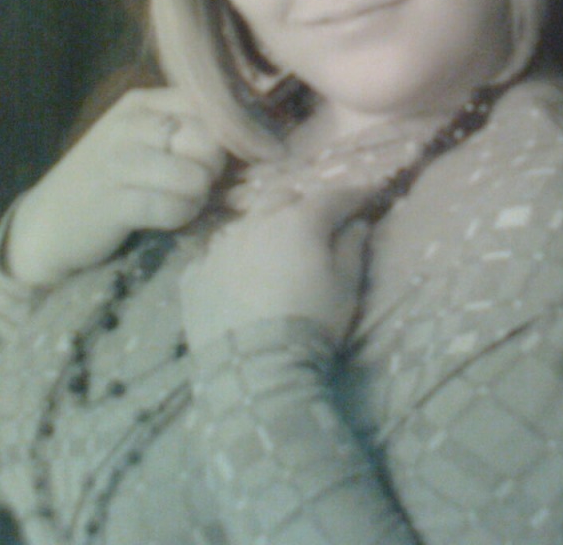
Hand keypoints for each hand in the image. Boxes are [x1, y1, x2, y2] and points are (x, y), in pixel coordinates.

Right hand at [5, 88, 226, 285]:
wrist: (48, 223)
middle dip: (213, 168)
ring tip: (183, 202)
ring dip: (198, 197)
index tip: (225, 156)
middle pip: (209, 139)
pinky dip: (181, 217)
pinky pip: (174, 208)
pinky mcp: (114, 203)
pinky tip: (167, 217)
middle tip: (199, 184)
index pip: (209, 104)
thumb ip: (186, 130)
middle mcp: (130, 124)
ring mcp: (118, 161)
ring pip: (195, 176)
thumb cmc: (109, 180)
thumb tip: (252, 139)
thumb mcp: (142, 140)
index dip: (229, 134)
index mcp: (142, 102)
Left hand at [179, 188, 368, 351]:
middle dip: (302, 204)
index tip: (365, 196)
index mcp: (298, 221)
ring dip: (263, 229)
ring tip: (272, 248)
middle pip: (282, 199)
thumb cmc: (312, 321)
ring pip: (246, 223)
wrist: (256, 366)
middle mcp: (256, 223)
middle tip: (315, 223)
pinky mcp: (196, 274)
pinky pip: (214, 255)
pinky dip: (230, 259)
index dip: (352, 195)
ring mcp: (221, 247)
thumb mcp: (346, 286)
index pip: (331, 197)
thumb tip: (357, 223)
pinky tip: (236, 275)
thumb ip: (352, 247)